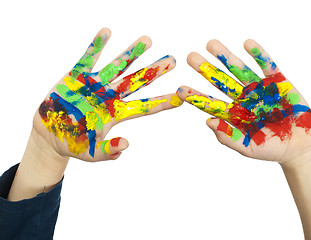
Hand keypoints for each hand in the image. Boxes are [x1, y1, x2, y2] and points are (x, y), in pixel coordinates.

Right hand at [34, 28, 181, 161]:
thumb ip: (108, 152)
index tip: (180, 97)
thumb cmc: (74, 145)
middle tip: (173, 60)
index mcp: (117, 114)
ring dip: (132, 53)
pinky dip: (97, 46)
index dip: (162, 103)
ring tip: (148, 40)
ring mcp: (95, 84)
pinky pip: (89, 58)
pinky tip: (107, 32)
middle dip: (154, 72)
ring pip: (118, 67)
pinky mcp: (77, 76)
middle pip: (137, 82)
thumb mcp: (91, 153)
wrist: (50, 133)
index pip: (144, 107)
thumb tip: (125, 146)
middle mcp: (111, 96)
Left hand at [177, 39, 310, 163]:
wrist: (299, 147)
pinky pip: (268, 66)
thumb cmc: (271, 149)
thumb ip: (228, 137)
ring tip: (211, 44)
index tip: (180, 89)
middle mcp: (243, 98)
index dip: (196, 96)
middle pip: (221, 82)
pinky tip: (247, 43)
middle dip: (206, 70)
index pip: (211, 103)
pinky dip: (259, 55)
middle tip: (190, 57)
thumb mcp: (248, 147)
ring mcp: (260, 89)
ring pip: (239, 70)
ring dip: (226, 57)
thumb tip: (208, 121)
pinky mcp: (278, 82)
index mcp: (233, 114)